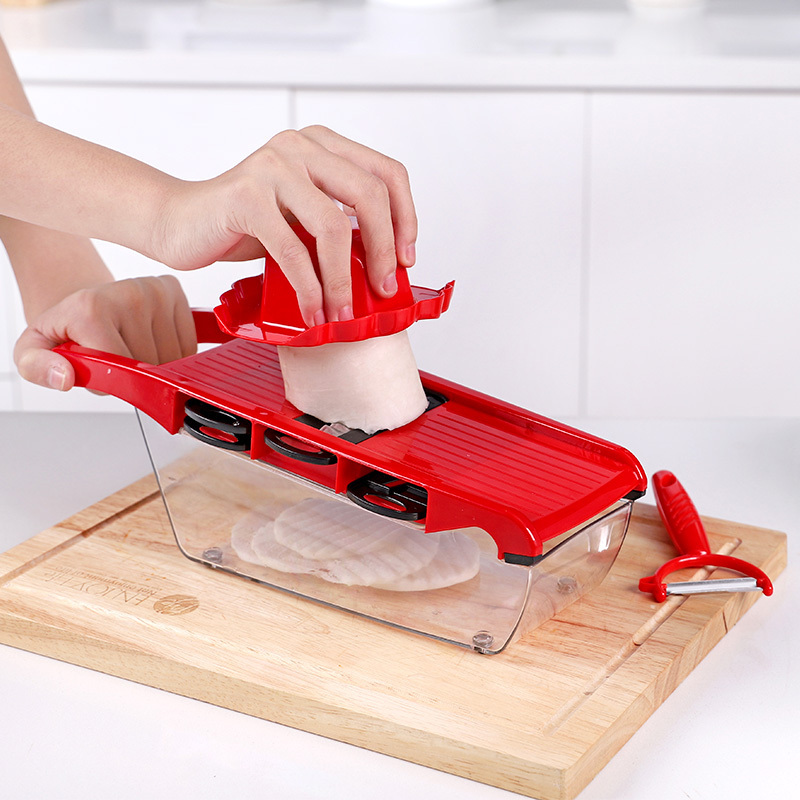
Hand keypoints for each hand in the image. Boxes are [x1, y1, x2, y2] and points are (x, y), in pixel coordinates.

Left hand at [14, 275, 196, 390]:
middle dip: (134, 373)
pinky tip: (150, 341)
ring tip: (130, 347)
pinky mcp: (173, 290)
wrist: (82, 300)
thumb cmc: (65, 328)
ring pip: (172, 359)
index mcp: (92, 307)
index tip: (97, 367)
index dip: (111, 379)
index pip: (123, 367)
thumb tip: (64, 376)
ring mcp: (155, 290)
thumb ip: (36, 367)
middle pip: (150, 365)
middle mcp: (129, 292)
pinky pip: (187, 345)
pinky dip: (173, 353)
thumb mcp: (32, 350)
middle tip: (113, 357)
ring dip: (155, 365)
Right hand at [154, 126, 417, 326]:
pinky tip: (312, 310)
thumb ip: (338, 225)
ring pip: (333, 227)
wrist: (178, 221)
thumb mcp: (301, 219)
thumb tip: (385, 265)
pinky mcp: (246, 197)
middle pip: (369, 195)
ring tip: (342, 310)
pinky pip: (293, 250)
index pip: (386, 173)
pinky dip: (309, 288)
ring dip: (344, 279)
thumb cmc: (243, 224)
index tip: (406, 259)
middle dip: (384, 250)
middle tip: (384, 288)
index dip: (405, 218)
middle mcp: (300, 147)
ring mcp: (272, 167)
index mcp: (321, 146)